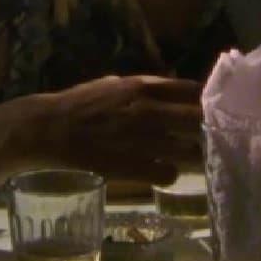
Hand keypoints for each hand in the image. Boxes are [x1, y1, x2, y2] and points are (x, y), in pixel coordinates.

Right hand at [0, 76, 199, 194]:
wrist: (48, 130)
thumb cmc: (80, 105)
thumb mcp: (114, 84)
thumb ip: (146, 87)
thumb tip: (174, 89)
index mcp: (143, 87)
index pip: (195, 91)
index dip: (208, 102)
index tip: (213, 111)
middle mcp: (149, 111)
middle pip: (198, 122)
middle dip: (206, 131)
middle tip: (207, 139)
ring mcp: (142, 140)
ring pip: (189, 152)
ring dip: (190, 157)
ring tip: (183, 160)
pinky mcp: (133, 166)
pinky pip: (169, 175)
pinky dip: (168, 175)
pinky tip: (159, 174)